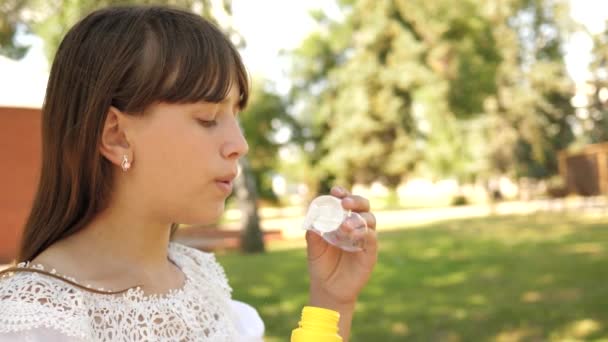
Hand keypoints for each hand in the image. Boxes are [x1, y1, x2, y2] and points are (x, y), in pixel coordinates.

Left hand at [306, 186, 377, 307]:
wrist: (328, 289)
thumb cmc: (321, 265)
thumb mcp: (313, 248)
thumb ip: (313, 235)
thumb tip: (311, 221)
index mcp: (341, 221)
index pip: (345, 202)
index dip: (343, 193)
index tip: (335, 191)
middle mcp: (355, 226)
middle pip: (363, 206)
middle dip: (355, 200)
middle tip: (344, 203)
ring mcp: (364, 238)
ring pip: (369, 219)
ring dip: (357, 218)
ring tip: (344, 226)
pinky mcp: (370, 252)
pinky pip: (372, 238)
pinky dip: (364, 232)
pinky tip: (353, 234)